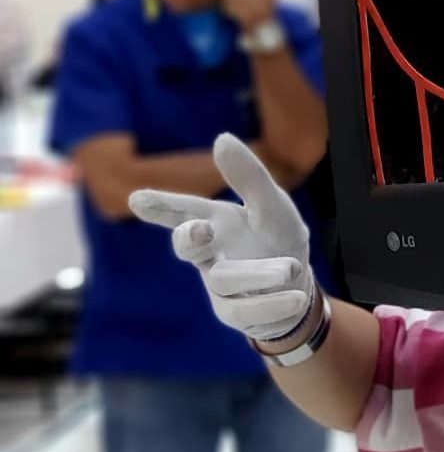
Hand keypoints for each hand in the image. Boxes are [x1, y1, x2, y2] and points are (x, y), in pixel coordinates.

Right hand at [128, 134, 312, 342]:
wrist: (298, 285)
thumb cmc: (278, 238)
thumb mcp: (273, 205)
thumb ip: (249, 176)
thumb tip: (220, 138)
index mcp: (215, 220)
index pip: (182, 210)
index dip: (160, 205)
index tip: (136, 199)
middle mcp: (209, 251)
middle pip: (185, 246)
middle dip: (189, 237)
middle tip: (203, 228)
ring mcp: (217, 284)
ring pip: (224, 280)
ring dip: (258, 274)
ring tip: (290, 268)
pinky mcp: (232, 312)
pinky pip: (245, 313)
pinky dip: (270, 304)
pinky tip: (294, 297)